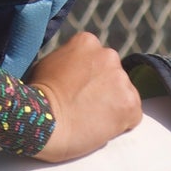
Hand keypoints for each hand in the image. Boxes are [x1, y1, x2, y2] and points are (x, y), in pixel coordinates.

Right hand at [27, 31, 141, 162]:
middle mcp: (109, 55)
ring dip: (112, 106)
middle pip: (112, 74)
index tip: (76, 90)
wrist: (42, 123)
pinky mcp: (131, 104)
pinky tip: (100, 128)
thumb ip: (67, 60)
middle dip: (103, 89)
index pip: (96, 58)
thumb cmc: (37, 97)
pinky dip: (121, 124)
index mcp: (87, 42)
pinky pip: (132, 115)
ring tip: (90, 120)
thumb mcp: (48, 64)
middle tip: (84, 106)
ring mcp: (121, 79)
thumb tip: (73, 70)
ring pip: (124, 94)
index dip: (87, 77)